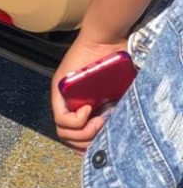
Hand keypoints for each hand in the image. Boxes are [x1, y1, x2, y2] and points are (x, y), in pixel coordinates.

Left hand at [51, 34, 128, 153]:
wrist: (105, 40)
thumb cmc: (115, 63)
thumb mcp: (118, 94)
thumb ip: (118, 111)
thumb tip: (128, 134)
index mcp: (82, 108)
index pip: (77, 140)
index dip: (90, 147)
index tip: (106, 140)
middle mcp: (69, 104)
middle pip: (70, 140)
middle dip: (89, 142)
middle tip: (104, 127)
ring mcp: (61, 98)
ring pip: (63, 133)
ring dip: (85, 133)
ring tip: (98, 120)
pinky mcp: (58, 89)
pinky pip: (61, 119)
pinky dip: (76, 121)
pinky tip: (88, 110)